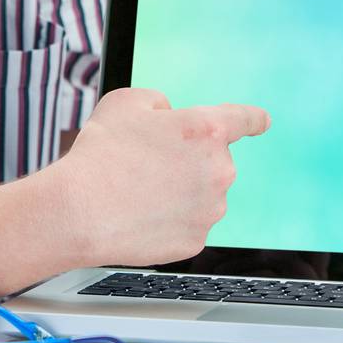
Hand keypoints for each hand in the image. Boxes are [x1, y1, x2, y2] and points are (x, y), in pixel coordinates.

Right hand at [49, 87, 270, 266]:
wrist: (80, 211)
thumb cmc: (101, 153)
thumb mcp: (127, 102)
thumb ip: (160, 103)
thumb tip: (169, 119)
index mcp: (207, 130)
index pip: (243, 119)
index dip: (253, 118)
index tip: (262, 121)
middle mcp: (219, 170)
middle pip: (213, 160)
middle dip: (187, 160)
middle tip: (146, 163)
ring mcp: (210, 209)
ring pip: (201, 194)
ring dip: (178, 191)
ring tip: (137, 191)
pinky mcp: (196, 240)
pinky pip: (187, 223)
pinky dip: (168, 219)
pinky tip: (140, 214)